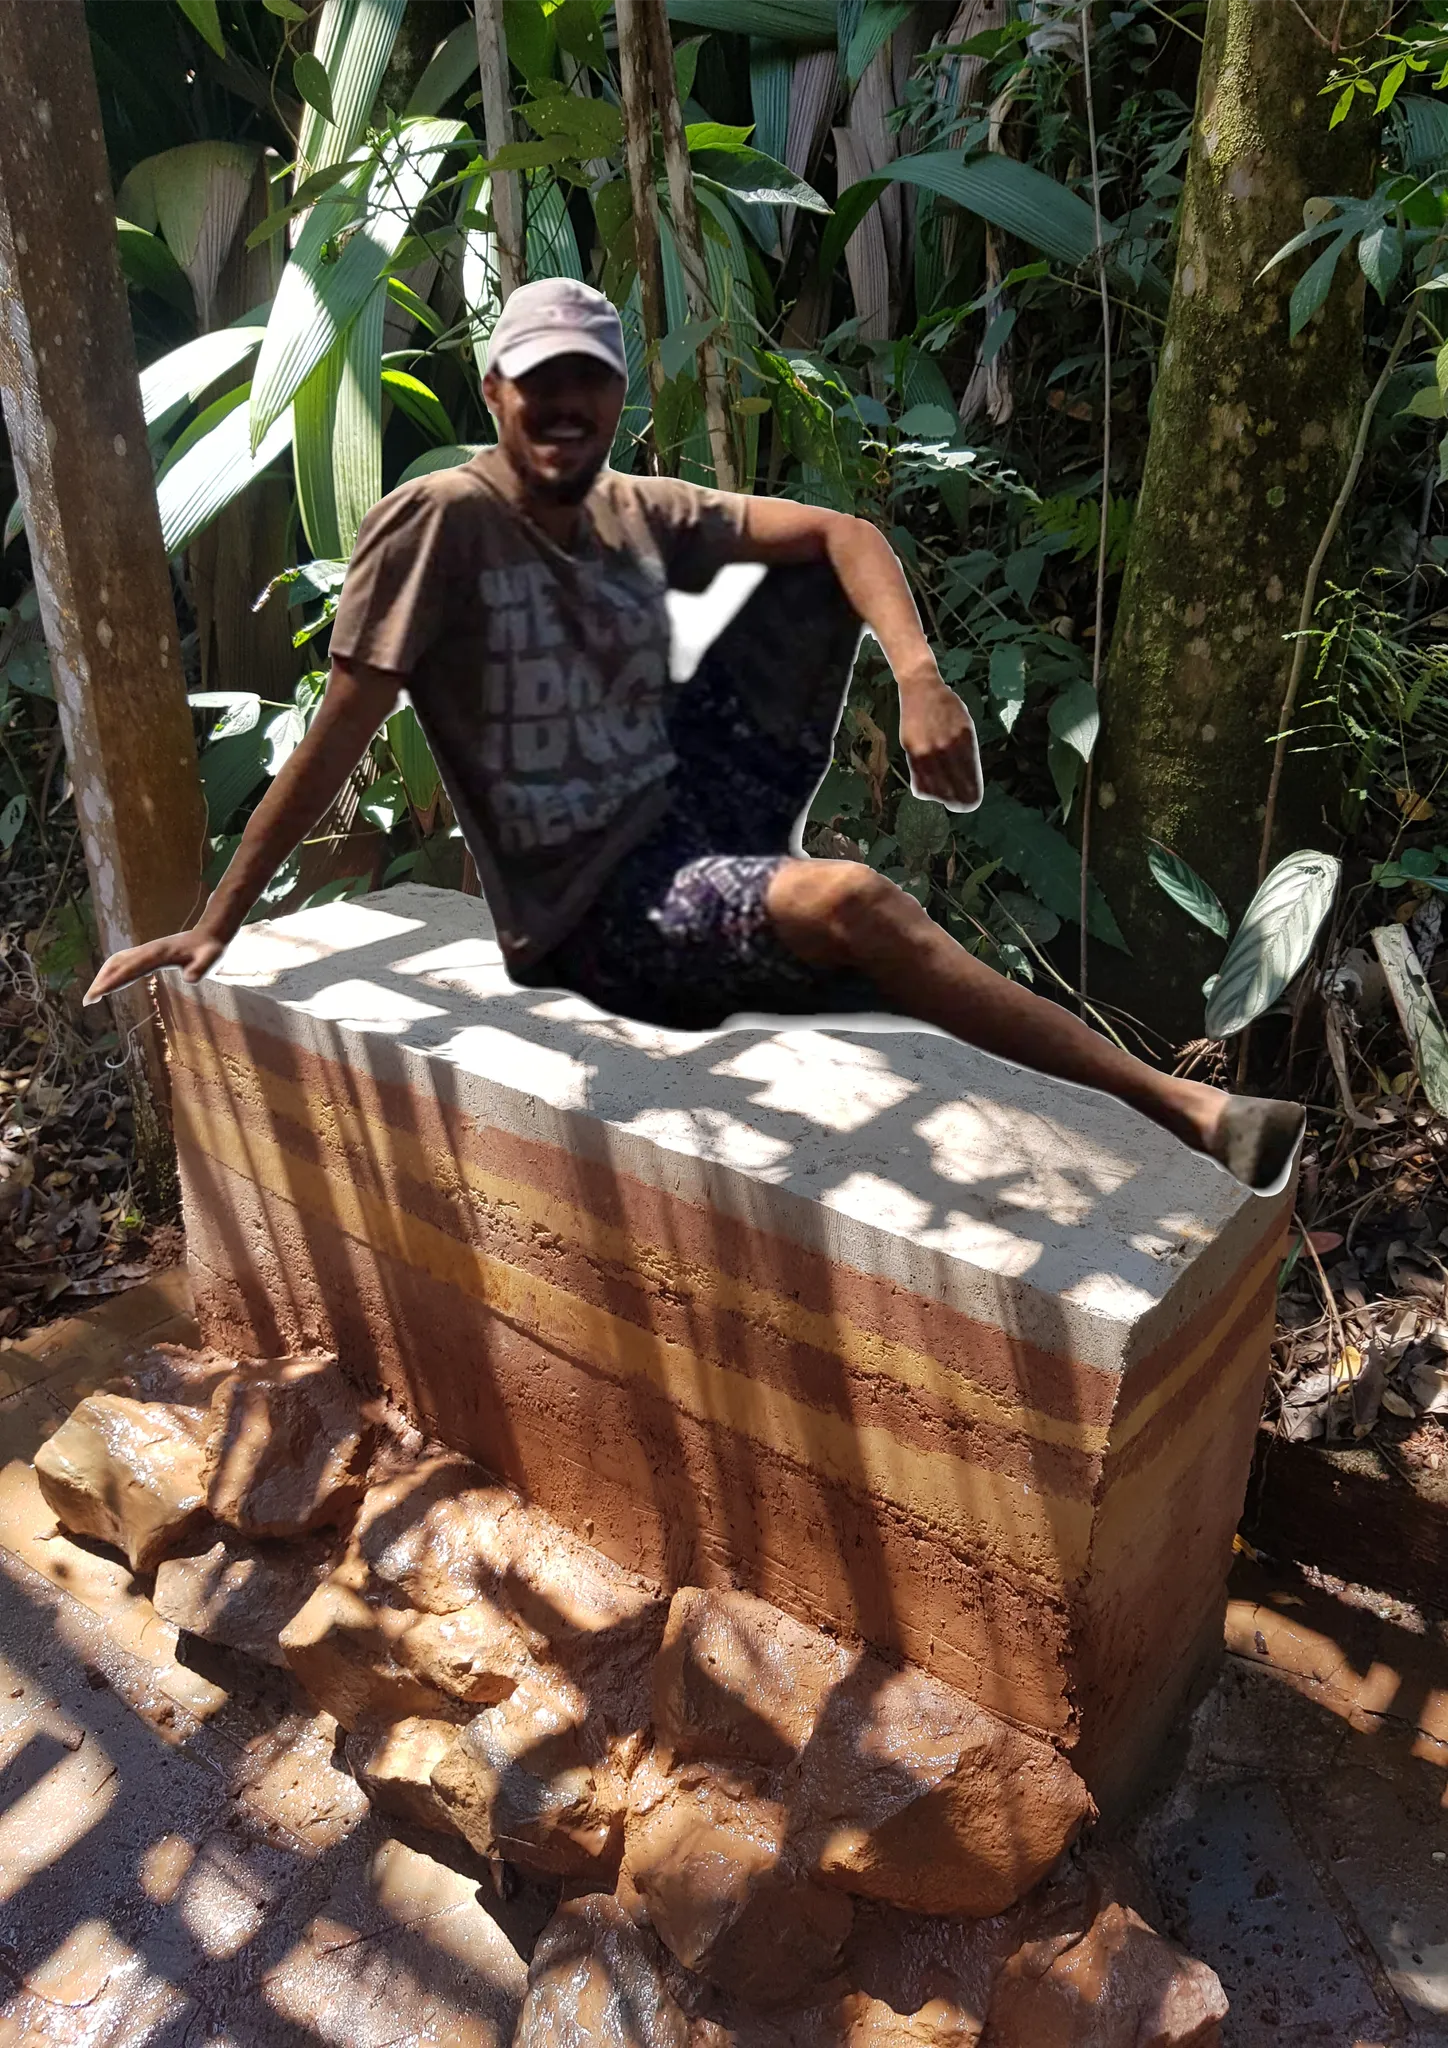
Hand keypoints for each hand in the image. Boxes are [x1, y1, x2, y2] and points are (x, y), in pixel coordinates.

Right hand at [84, 928, 228, 1006]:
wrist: (209, 934)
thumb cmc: (210, 950)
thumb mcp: (211, 959)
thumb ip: (201, 969)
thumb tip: (189, 979)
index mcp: (158, 954)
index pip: (130, 969)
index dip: (113, 981)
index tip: (98, 994)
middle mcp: (147, 950)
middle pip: (117, 964)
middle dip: (101, 981)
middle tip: (88, 1001)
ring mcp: (145, 950)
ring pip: (117, 961)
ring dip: (103, 976)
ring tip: (93, 995)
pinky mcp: (146, 952)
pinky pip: (122, 960)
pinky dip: (111, 971)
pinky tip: (107, 982)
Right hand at [899, 677, 981, 811]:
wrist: (921, 687)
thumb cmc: (946, 705)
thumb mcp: (964, 724)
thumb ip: (966, 749)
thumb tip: (967, 776)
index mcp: (963, 739)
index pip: (969, 776)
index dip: (971, 794)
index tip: (972, 803)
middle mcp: (946, 746)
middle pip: (952, 786)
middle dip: (957, 801)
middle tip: (961, 806)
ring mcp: (927, 749)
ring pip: (934, 786)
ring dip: (941, 797)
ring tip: (946, 800)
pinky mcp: (911, 749)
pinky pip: (919, 778)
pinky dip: (925, 789)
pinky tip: (930, 792)